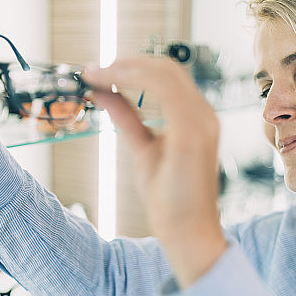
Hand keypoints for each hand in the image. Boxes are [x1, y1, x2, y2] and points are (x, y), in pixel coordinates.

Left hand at [82, 56, 227, 287]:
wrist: (187, 232)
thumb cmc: (169, 198)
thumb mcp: (141, 148)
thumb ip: (126, 117)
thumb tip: (102, 92)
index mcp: (195, 118)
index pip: (166, 76)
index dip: (132, 66)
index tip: (98, 71)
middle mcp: (203, 115)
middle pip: (166, 68)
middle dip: (125, 62)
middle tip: (91, 70)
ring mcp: (202, 122)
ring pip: (164, 73)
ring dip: (124, 68)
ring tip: (94, 74)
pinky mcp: (193, 134)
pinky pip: (165, 91)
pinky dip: (133, 81)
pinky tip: (108, 85)